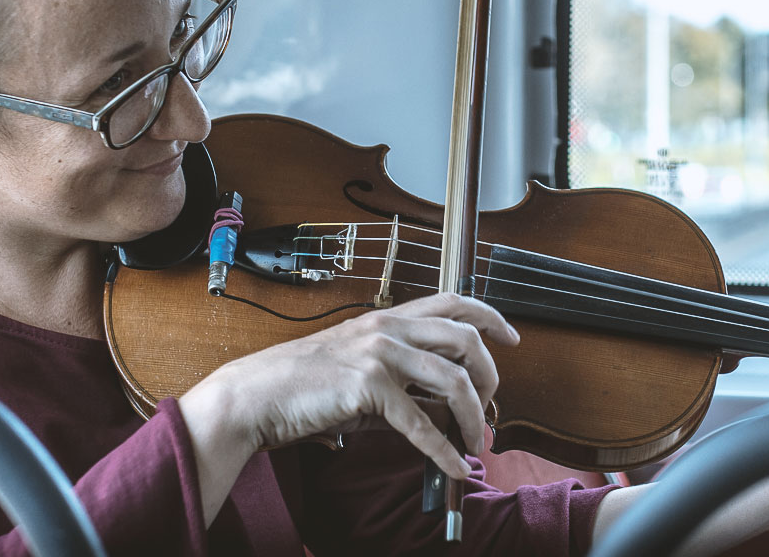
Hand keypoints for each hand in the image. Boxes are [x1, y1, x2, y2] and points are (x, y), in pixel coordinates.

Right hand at [179, 293, 517, 479]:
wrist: (256, 395)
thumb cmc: (302, 384)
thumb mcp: (357, 366)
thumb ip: (398, 375)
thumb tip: (439, 405)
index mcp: (386, 318)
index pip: (452, 301)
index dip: (490, 316)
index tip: (512, 337)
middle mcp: (386, 328)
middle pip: (465, 339)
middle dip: (491, 376)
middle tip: (492, 406)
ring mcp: (378, 355)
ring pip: (453, 381)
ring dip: (473, 416)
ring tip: (476, 442)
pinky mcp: (367, 388)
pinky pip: (420, 424)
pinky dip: (444, 450)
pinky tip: (455, 466)